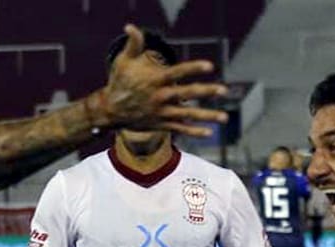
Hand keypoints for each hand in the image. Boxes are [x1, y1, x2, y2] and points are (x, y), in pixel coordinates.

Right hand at [97, 24, 227, 135]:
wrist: (110, 111)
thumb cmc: (119, 82)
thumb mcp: (124, 61)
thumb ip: (133, 44)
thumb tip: (130, 26)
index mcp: (155, 80)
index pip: (178, 72)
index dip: (194, 68)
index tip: (210, 66)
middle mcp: (161, 96)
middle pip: (188, 93)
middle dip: (207, 92)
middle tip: (224, 90)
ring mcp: (162, 112)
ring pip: (188, 114)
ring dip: (207, 116)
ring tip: (224, 118)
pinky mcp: (161, 124)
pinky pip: (180, 129)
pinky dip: (194, 131)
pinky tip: (209, 132)